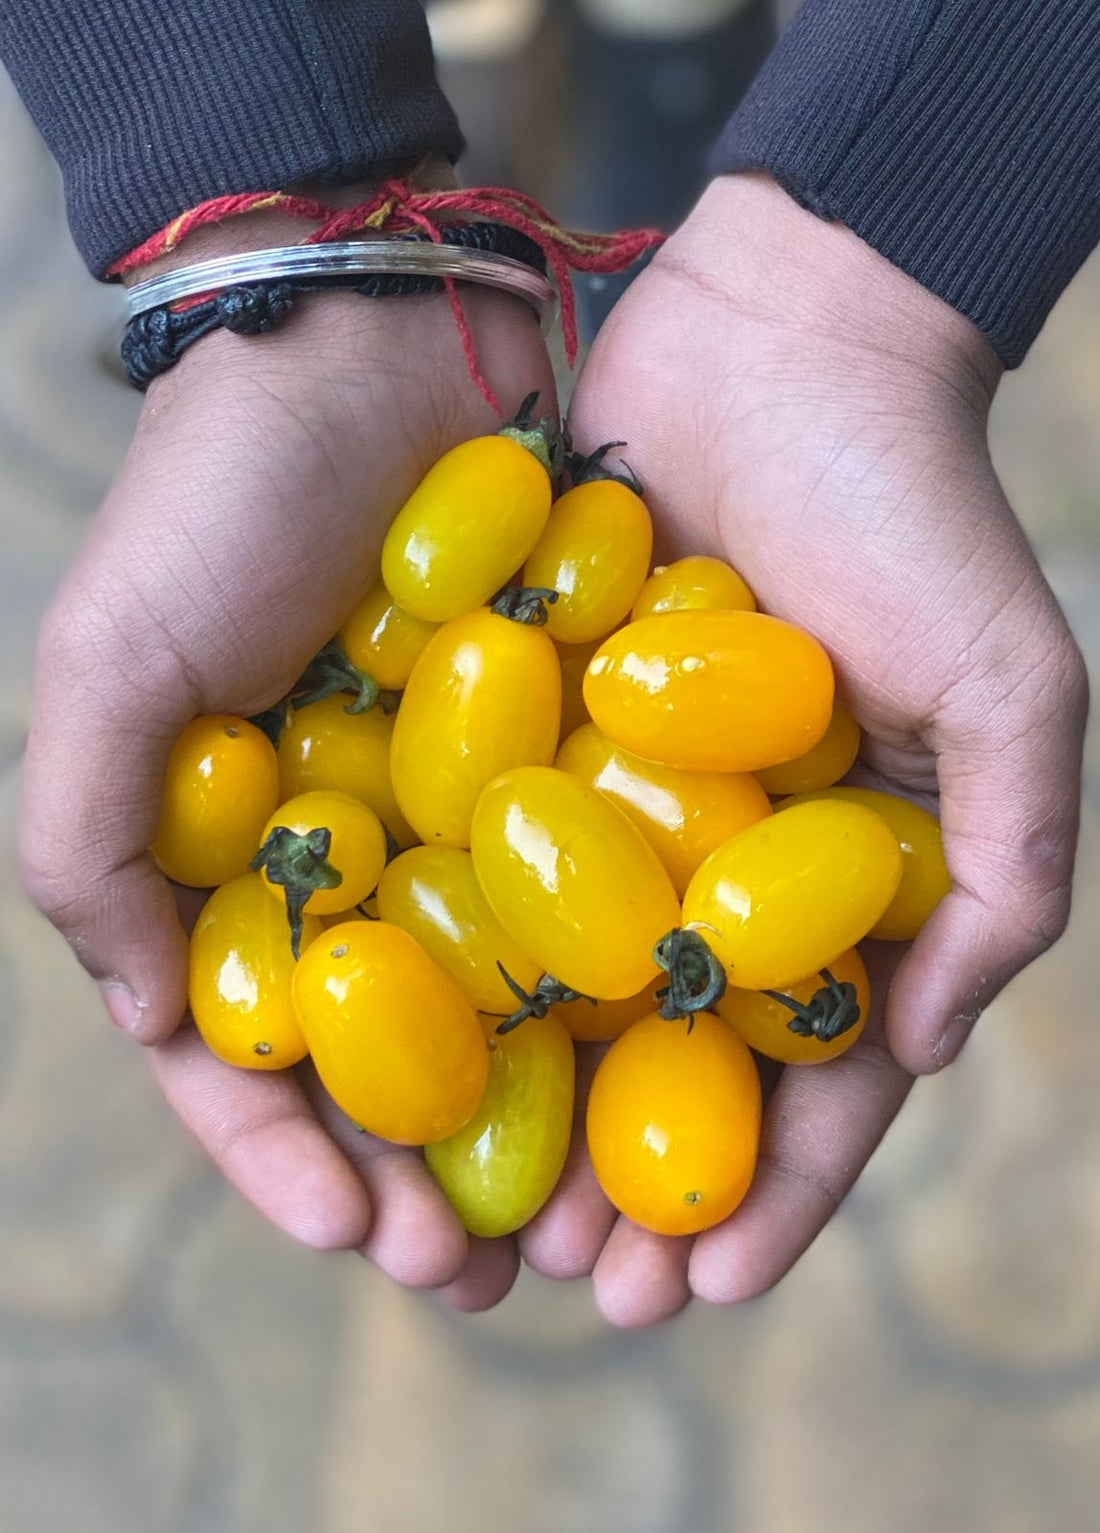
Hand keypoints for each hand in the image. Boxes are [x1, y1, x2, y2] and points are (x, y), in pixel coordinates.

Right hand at [20, 255, 555, 1306]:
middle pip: (388, 1063)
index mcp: (228, 858)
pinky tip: (663, 1067)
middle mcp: (350, 854)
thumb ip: (94, 847)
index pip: (246, 1050)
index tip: (357, 1234)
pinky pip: (600, 895)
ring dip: (537, 1126)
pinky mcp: (570, 756)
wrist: (380, 341)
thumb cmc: (223, 496)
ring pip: (503, 1008)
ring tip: (584, 1227)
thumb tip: (162, 1028)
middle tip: (489, 1275)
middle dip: (429, 1179)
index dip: (287, 1158)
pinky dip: (619, 988)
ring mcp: (466, 814)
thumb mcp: (111, 661)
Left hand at [527, 172, 1086, 1324]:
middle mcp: (715, 862)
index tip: (702, 1290)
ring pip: (554, 995)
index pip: (811, 1077)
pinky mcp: (519, 732)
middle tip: (558, 1287)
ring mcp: (612, 804)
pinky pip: (476, 865)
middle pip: (663, 1064)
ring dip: (516, 1112)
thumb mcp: (1010, 691)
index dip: (771, 1195)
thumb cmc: (912, 510)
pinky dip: (439, 958)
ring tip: (462, 1217)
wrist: (780, 345)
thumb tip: (919, 1050)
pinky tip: (387, 1049)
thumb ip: (1003, 873)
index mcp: (835, 885)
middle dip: (618, 1187)